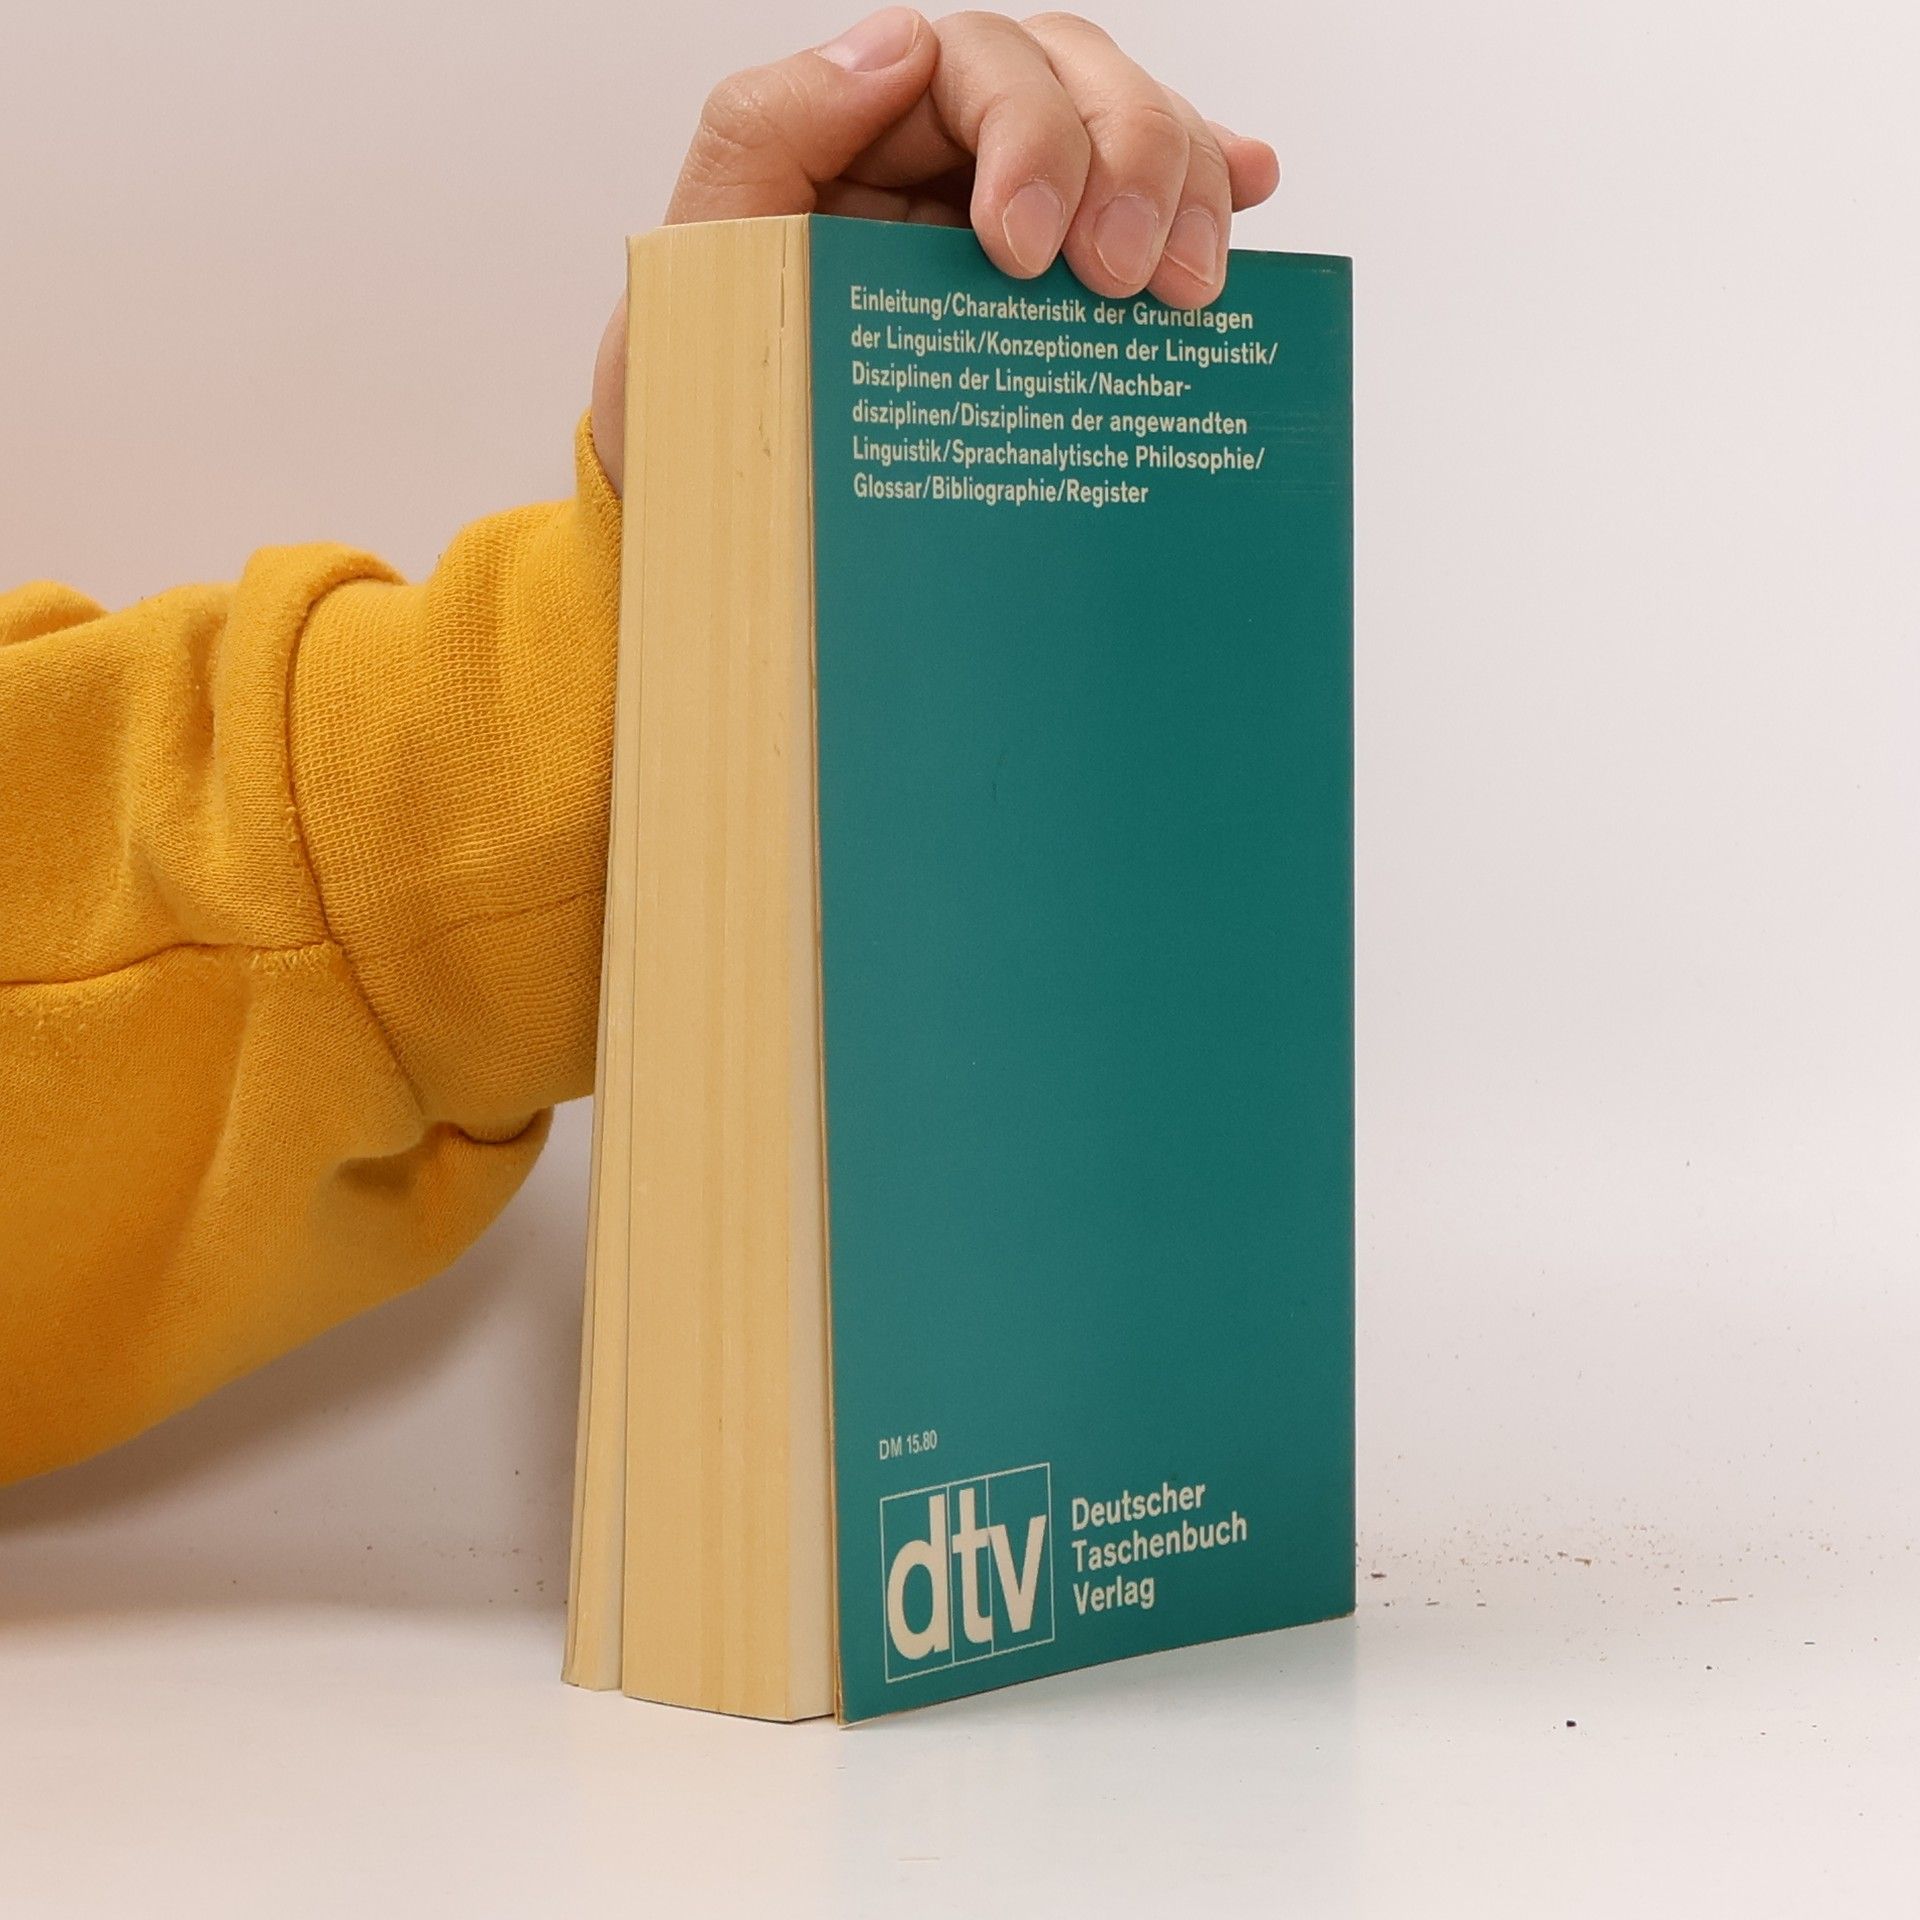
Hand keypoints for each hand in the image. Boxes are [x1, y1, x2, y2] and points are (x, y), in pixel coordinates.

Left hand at [590, 8, 1280, 491]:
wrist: (727, 531)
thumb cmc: (699, 409)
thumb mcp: (695, 271)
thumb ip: (764, 137)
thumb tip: (897, 41)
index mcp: (861, 136)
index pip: (975, 65)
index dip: (1028, 132)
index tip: (1027, 253)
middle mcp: (946, 157)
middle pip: (1075, 78)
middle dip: (1128, 158)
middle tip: (1126, 281)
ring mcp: (1010, 217)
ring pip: (1129, 131)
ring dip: (1184, 185)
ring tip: (1193, 285)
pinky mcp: (1056, 290)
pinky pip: (1146, 207)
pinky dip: (1210, 187)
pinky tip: (1252, 196)